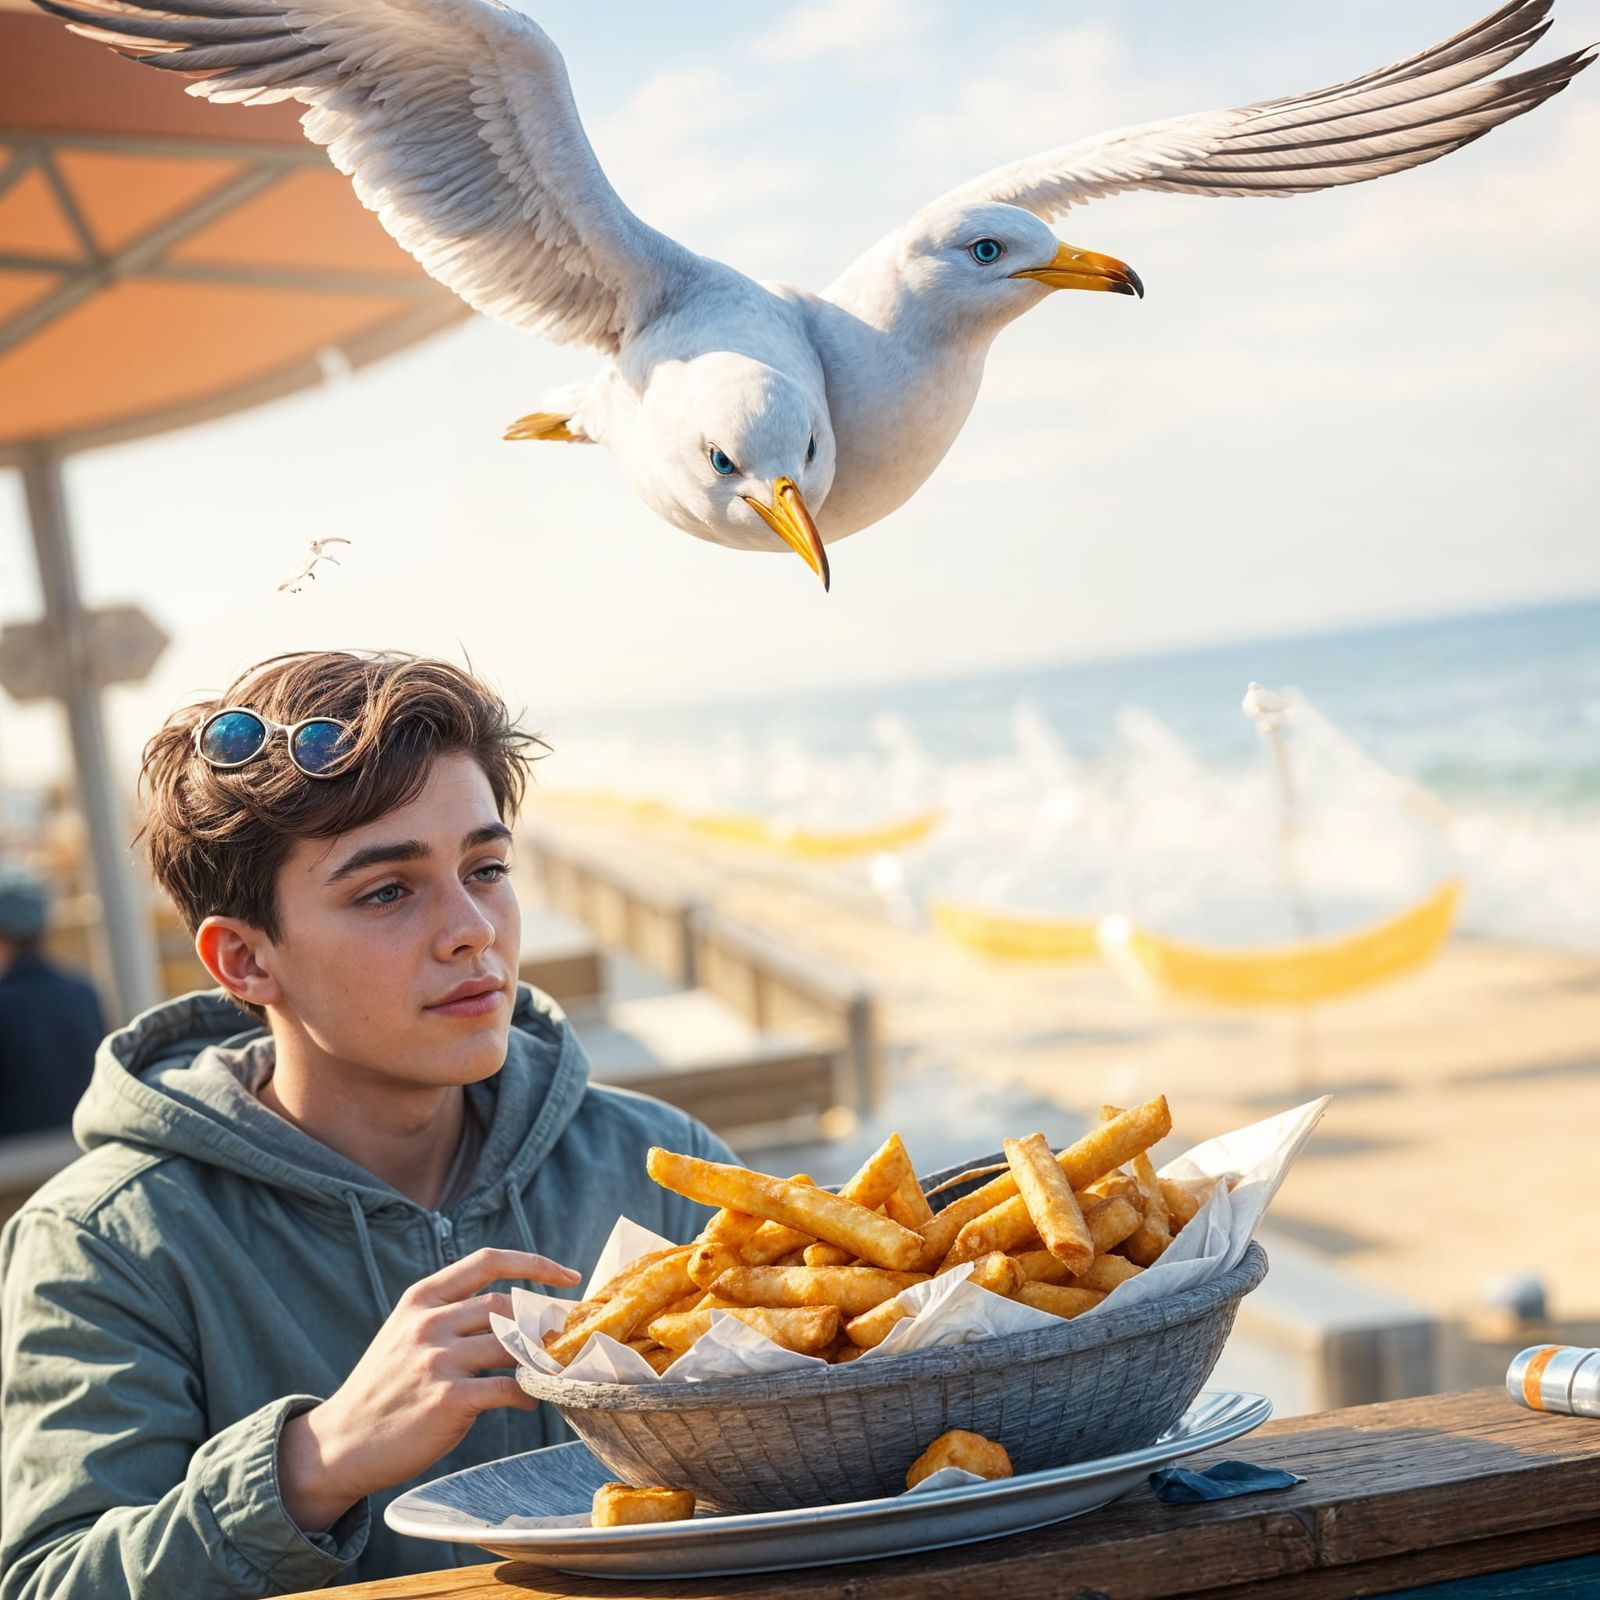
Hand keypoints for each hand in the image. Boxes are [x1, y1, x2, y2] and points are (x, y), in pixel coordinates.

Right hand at [278, 1247, 579, 1531]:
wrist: (339, 1443)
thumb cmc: (382, 1389)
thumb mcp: (404, 1333)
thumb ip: (450, 1315)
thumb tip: (513, 1312)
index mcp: (421, 1298)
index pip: (488, 1261)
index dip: (534, 1264)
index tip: (568, 1276)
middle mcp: (429, 1322)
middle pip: (507, 1306)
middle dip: (543, 1320)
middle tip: (568, 1337)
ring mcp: (437, 1359)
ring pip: (511, 1344)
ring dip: (539, 1358)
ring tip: (552, 1369)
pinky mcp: (448, 1399)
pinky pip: (507, 1388)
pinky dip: (527, 1395)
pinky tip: (529, 1401)